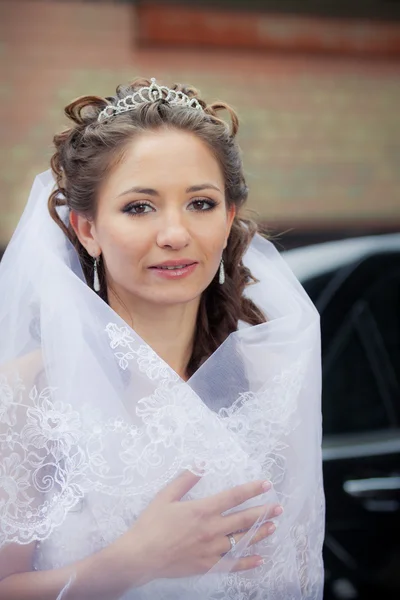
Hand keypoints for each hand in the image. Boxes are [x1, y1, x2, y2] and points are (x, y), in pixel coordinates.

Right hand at [117, 471, 281, 584]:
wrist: (140, 556)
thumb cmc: (151, 524)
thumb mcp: (166, 496)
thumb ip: (186, 479)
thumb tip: (202, 463)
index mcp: (203, 510)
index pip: (234, 496)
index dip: (252, 489)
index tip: (267, 485)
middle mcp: (212, 529)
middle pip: (244, 519)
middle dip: (264, 512)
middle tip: (279, 508)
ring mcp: (211, 550)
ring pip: (242, 540)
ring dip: (260, 533)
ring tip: (274, 526)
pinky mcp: (207, 566)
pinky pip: (233, 565)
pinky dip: (248, 562)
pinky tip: (260, 559)